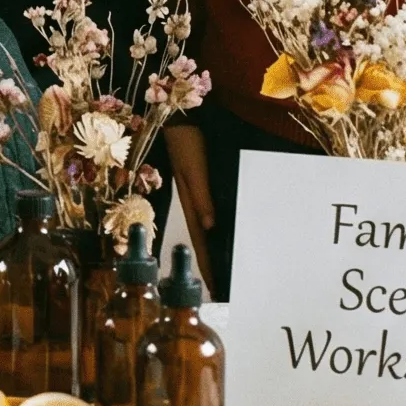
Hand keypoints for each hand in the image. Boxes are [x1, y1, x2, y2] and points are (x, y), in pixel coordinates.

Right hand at [163, 123, 216, 297]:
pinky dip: (217, 228)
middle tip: (222, 289)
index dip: (205, 265)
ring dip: (214, 249)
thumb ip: (201, 196)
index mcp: (189, 201)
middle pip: (203, 240)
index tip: (214, 290)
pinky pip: (211, 213)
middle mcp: (193, 201)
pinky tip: (225, 234)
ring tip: (224, 269)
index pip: (199, 241)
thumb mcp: (194, 169)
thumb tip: (210, 228)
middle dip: (210, 264)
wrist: (181, 115)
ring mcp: (197, 193)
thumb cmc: (186, 141)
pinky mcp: (203, 183)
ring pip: (207, 228)